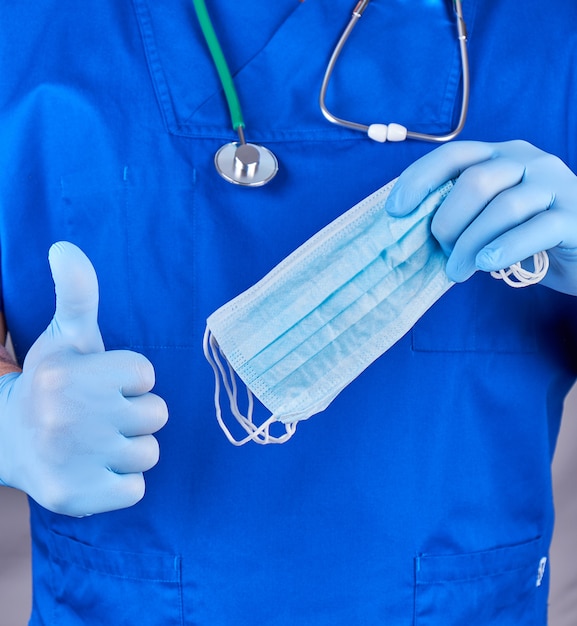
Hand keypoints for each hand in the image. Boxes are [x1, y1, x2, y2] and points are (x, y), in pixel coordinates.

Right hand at [0, 242, 167, 515]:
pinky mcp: (78, 498)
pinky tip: (93, 470)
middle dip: (134, 414)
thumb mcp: (66, 336)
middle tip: (97, 415)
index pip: (146, 374)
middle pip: (156, 415)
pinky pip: (136, 490)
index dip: (129, 379)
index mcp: (72, 375)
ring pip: (148, 453)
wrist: (8, 441)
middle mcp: (70, 417)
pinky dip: (121, 483)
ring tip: (94, 442)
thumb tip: (64, 246)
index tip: (100, 383)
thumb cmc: (52, 382)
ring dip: (129, 449)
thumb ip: (77, 293)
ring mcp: (73, 461)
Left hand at [385, 140, 576, 294]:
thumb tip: (411, 228)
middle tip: (442, 252)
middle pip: (475, 182)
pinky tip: (487, 264)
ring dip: (470, 244)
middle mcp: (529, 160)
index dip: (419, 179)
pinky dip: (504, 248)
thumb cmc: (525, 235)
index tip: (396, 210)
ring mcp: (555, 185)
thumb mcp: (488, 217)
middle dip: (447, 222)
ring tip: (458, 271)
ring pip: (503, 207)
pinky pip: (535, 229)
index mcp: (500, 155)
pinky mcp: (576, 215)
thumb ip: (461, 213)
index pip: (453, 154)